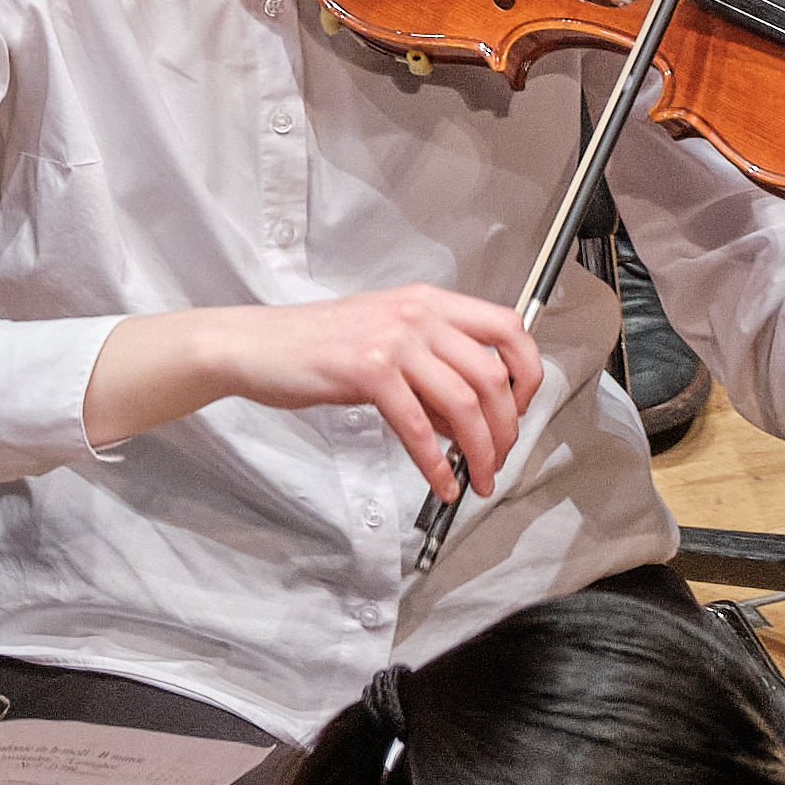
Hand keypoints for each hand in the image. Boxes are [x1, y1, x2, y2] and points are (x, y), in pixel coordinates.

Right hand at [88, 284, 544, 497]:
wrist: (257, 345)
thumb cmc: (317, 346)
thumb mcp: (385, 345)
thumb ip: (430, 375)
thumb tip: (468, 423)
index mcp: (428, 301)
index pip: (508, 326)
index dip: (527, 371)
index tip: (522, 408)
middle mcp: (418, 314)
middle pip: (492, 375)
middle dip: (506, 428)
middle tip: (498, 461)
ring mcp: (393, 340)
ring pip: (464, 404)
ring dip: (480, 452)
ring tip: (478, 480)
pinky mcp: (368, 371)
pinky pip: (419, 428)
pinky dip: (436, 465)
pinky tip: (440, 483)